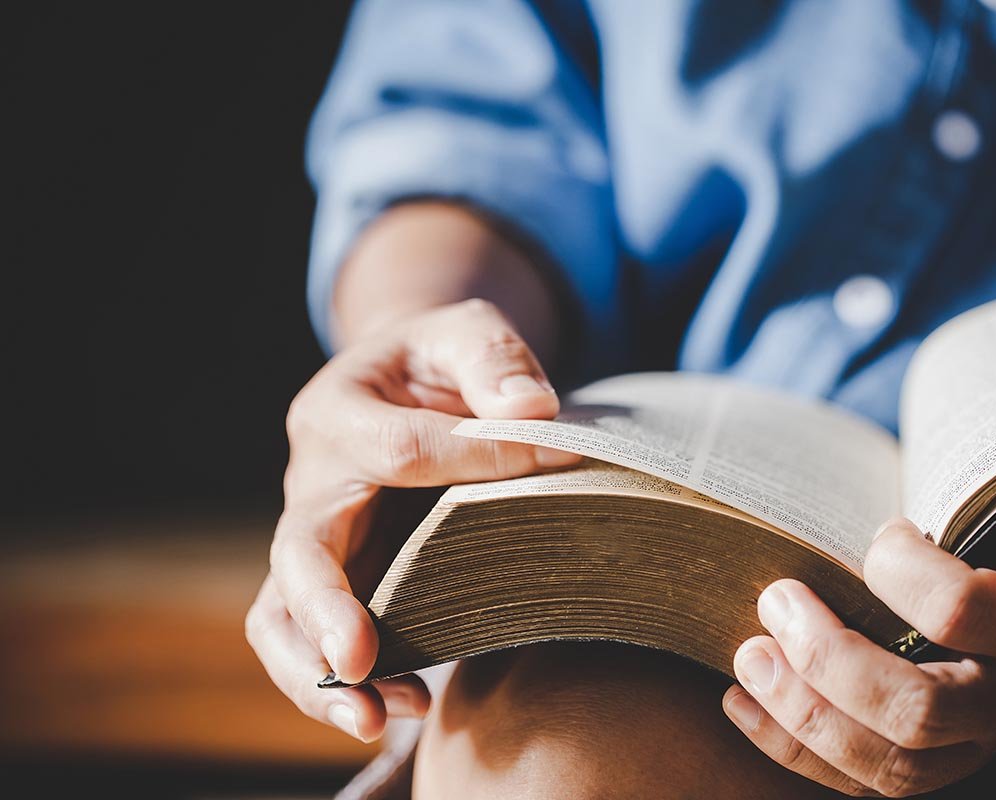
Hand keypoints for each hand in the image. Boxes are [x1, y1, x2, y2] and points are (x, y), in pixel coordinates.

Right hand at [245, 299, 579, 740]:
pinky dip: (347, 682)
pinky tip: (400, 708)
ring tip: (379, 717)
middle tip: (359, 660)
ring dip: (322, 674)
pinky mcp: (339, 582)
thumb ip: (492, 356)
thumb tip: (533, 412)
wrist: (408, 385)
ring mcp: (317, 539)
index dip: (476, 460)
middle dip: (326, 607)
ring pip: (282, 614)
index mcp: (338, 410)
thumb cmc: (440, 360)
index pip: (399, 449)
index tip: (554, 465)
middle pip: (300, 551)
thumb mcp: (467, 330)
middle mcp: (312, 480)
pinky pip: (315, 640)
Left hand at [723, 513, 995, 795]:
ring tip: (748, 657)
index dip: (898, 569)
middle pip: (915, 711)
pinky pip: (860, 782)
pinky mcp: (930, 765)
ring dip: (802, 714)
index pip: (958, 611)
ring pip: (888, 765)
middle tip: (776, 600)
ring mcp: (971, 746)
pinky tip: (739, 704)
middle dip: (829, 660)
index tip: (880, 532)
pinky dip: (790, 748)